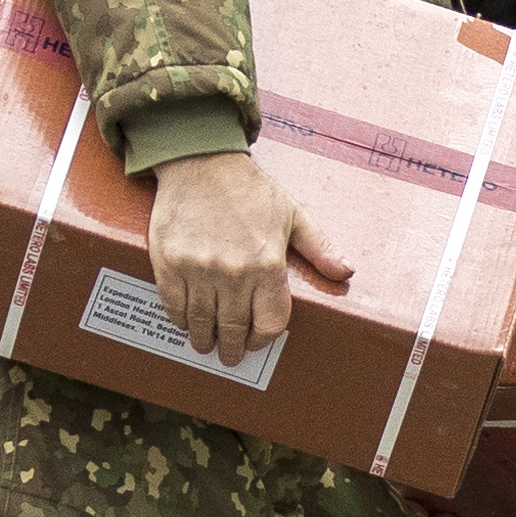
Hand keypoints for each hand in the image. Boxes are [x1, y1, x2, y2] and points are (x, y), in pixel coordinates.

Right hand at [145, 146, 348, 363]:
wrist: (201, 161)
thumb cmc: (250, 189)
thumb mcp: (293, 214)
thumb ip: (319, 247)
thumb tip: (346, 273)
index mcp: (267, 264)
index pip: (268, 323)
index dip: (263, 340)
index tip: (256, 342)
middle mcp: (233, 273)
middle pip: (233, 330)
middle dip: (233, 349)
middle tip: (230, 355)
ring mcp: (199, 270)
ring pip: (202, 323)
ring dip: (205, 340)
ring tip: (206, 344)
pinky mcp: (170, 264)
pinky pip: (174, 306)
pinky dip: (181, 320)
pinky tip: (187, 322)